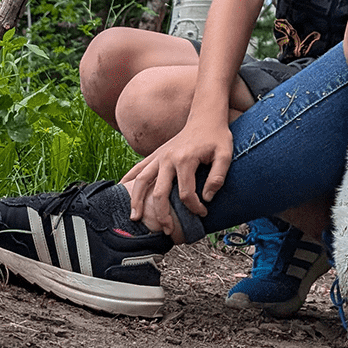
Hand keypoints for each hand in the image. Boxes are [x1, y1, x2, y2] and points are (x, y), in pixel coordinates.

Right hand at [120, 116, 233, 232]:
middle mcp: (168, 158)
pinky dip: (128, 180)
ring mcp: (159, 155)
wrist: (205, 116)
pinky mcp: (155, 154)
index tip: (203, 212)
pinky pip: (138, 168)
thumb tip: (207, 198)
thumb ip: (218, 176)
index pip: (186, 193)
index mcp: (186, 159)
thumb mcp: (225, 154)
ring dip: (136, 201)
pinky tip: (122, 192)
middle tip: (166, 230)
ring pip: (141, 181)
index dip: (195, 207)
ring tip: (135, 218)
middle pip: (159, 192)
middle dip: (162, 214)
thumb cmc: (217, 136)